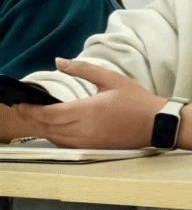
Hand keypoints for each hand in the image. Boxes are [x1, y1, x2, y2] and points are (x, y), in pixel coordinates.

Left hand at [13, 60, 166, 149]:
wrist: (156, 123)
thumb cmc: (136, 100)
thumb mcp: (110, 78)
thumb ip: (82, 69)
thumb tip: (59, 61)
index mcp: (87, 111)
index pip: (48, 114)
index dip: (30, 110)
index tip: (20, 103)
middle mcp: (83, 130)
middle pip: (46, 128)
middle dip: (29, 119)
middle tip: (18, 109)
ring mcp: (87, 142)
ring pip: (53, 138)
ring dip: (39, 129)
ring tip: (30, 117)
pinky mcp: (92, 148)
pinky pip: (64, 144)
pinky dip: (53, 136)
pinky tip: (50, 128)